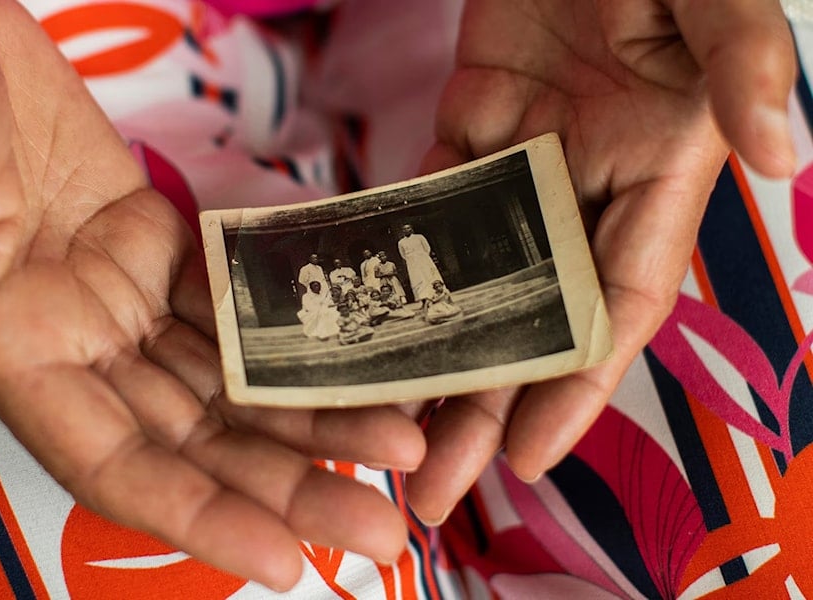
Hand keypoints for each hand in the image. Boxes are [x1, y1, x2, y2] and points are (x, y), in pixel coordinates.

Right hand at [0, 0, 424, 588]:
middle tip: (380, 521)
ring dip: (306, 413)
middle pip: (196, 440)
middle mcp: (74, 342)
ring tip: (394, 438)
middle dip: (287, 484)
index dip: (200, 519)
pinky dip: (287, 333)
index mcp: (16, 350)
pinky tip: (348, 355)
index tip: (284, 562)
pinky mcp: (150, 242)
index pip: (118, 467)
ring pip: (226, 379)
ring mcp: (117, 295)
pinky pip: (229, 303)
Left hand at [407, 0, 795, 522]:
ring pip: (470, 272)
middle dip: (482, 405)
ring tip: (380, 427)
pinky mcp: (472, 119)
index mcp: (661, 172)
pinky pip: (428, 198)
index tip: (525, 457)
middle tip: (431, 488)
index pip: (616, 307)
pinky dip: (395, 254)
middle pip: (529, 316)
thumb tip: (785, 151)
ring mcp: (525, 154)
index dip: (574, 387)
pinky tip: (357, 313)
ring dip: (428, 352)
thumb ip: (743, 64)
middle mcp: (590, 181)